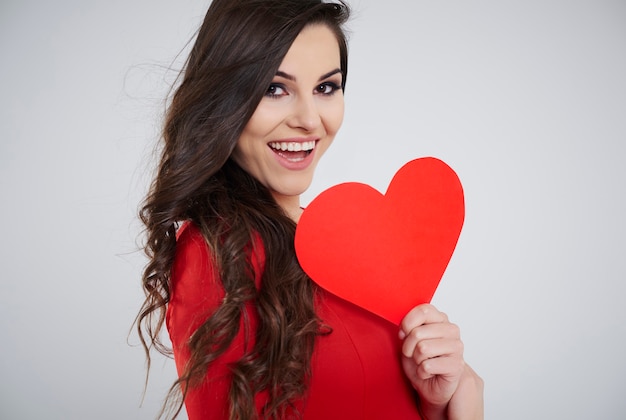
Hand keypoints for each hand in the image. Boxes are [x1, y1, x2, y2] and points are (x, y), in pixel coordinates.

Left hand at [399, 304, 482, 418]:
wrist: (431, 384)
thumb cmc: (420, 360)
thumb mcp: (409, 339)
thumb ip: (408, 327)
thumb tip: (404, 327)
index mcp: (441, 319)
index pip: (423, 310)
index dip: (407, 323)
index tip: (404, 333)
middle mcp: (451, 330)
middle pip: (417, 332)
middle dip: (408, 347)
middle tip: (413, 354)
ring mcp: (457, 347)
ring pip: (422, 348)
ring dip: (416, 360)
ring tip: (422, 362)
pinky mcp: (456, 365)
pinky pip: (427, 366)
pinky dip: (422, 372)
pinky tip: (429, 372)